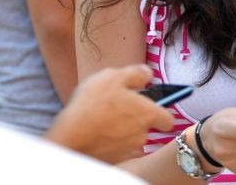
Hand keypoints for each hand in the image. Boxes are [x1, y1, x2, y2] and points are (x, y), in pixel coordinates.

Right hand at [44, 65, 174, 162]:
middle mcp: (142, 135)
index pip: (168, 119)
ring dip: (123, 132)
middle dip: (136, 120)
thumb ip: (136, 73)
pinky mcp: (114, 161)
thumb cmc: (91, 104)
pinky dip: (111, 144)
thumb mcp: (113, 76)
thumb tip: (148, 74)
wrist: (67, 138)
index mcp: (147, 114)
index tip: (149, 108)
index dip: (161, 113)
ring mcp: (128, 150)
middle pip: (146, 128)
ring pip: (132, 139)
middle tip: (117, 110)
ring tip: (103, 121)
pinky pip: (117, 150)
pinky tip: (97, 134)